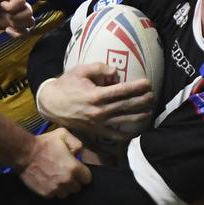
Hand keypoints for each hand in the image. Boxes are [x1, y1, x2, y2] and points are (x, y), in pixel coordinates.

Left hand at [0, 0, 33, 36]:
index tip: (1, 5)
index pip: (21, 1)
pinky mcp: (12, 24)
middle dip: (17, 18)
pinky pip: (25, 31)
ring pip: (30, 22)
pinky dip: (19, 34)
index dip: (12, 6)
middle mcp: (16, 3)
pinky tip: (8, 31)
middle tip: (6, 16)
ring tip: (8, 25)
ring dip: (20, 26)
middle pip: (29, 12)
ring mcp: (15, 14)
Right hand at [19, 128, 91, 197]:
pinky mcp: (46, 194)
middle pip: (77, 188)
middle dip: (74, 181)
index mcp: (74, 168)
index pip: (87, 179)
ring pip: (66, 194)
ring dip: (64, 188)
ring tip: (57, 180)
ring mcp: (56, 189)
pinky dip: (53, 191)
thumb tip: (79, 154)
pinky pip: (55, 196)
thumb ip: (77, 143)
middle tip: (66, 174)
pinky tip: (49, 182)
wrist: (24, 154)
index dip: (83, 174)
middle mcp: (67, 181)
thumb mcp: (63, 134)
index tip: (77, 170)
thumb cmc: (44, 143)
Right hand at [37, 63, 153, 139]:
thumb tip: (116, 74)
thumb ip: (100, 69)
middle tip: (153, 95)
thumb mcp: (81, 71)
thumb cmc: (66, 85)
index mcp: (95, 95)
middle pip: (126, 106)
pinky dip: (126, 134)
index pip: (122, 91)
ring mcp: (97, 123)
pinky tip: (136, 130)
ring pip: (123, 121)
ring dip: (138, 116)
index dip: (136, 87)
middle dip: (142, 100)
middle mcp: (98, 111)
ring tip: (149, 110)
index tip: (147, 83)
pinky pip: (114, 135)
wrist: (50, 104)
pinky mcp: (95, 131)